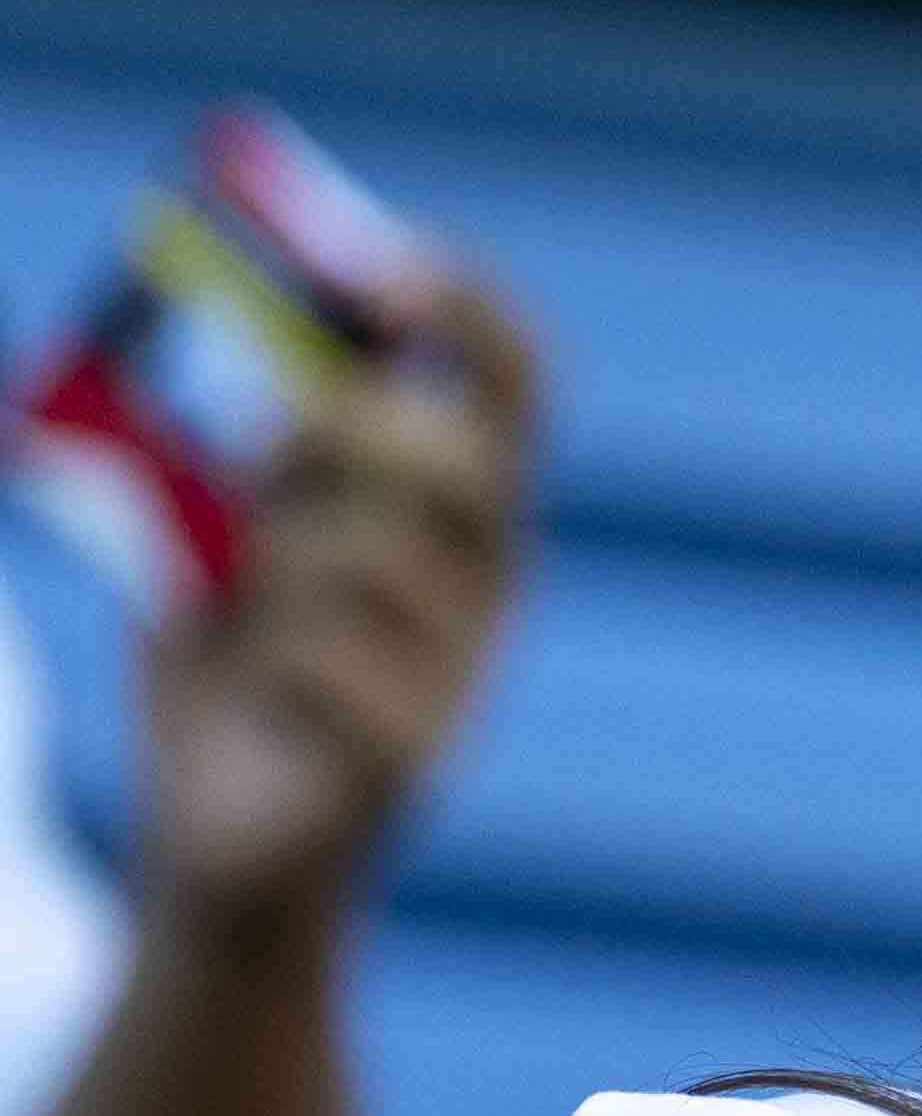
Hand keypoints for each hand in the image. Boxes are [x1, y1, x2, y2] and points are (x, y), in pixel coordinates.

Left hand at [132, 264, 541, 938]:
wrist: (212, 852)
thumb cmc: (224, 676)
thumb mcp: (224, 532)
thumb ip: (251, 451)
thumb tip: (258, 349)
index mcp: (461, 509)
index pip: (515, 384)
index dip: (466, 311)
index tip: (383, 262)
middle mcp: (489, 580)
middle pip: (466, 459)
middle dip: (353, 428)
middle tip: (256, 432)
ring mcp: (464, 670)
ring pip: (374, 559)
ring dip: (278, 565)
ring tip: (241, 608)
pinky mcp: (413, 754)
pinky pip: (326, 662)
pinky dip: (263, 661)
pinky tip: (257, 696)